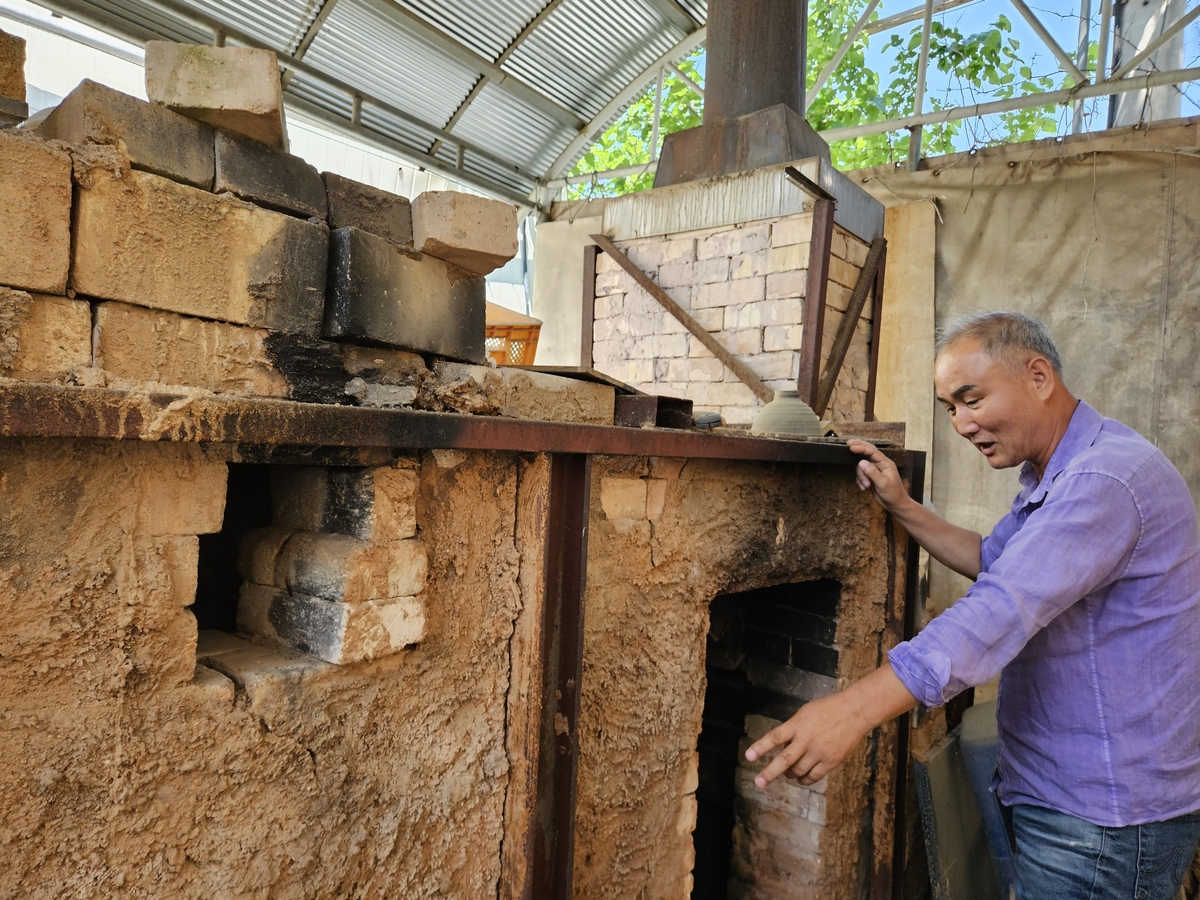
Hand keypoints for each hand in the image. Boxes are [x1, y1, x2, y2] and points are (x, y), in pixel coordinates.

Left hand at [744, 693, 871, 787]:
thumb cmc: (828, 709)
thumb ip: (793, 728)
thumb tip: (782, 744)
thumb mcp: (805, 713)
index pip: (775, 737)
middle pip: (785, 760)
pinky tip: (801, 779)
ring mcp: (819, 752)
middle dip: (770, 773)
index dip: (761, 747)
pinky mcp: (831, 761)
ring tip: (787, 774)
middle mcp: (806, 739)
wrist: (854, 712)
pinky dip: (804, 780)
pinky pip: (813, 776)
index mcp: (798, 724)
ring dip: (789, 775)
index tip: (748, 757)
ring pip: (798, 771)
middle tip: (759, 782)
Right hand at [847, 440, 909, 513]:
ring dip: (861, 476)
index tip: (851, 446)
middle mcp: (880, 465)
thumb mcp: (883, 483)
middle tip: (848, 444)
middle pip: (867, 452)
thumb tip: (861, 462)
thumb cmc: (893, 494)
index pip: (872, 451)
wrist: (895, 505)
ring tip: (866, 485)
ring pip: (861, 467)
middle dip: (858, 449)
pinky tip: (864, 487)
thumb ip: (872, 472)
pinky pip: (860, 475)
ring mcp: (875, 471)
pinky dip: (860, 481)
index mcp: (886, 463)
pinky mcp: (870, 477)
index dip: (861, 447)